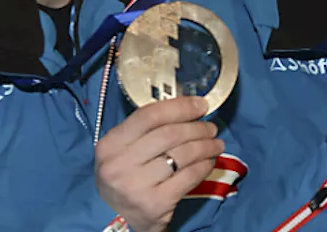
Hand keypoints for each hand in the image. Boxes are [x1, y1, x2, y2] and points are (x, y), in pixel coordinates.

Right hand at [95, 96, 222, 231]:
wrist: (115, 222)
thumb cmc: (126, 179)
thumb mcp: (123, 153)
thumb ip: (147, 131)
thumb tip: (188, 109)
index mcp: (110, 145)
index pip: (149, 115)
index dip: (180, 107)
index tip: (200, 105)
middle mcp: (119, 164)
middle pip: (170, 134)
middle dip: (197, 128)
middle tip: (211, 128)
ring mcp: (136, 186)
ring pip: (183, 154)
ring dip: (206, 146)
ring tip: (216, 144)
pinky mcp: (154, 204)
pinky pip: (189, 176)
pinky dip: (204, 166)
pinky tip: (208, 162)